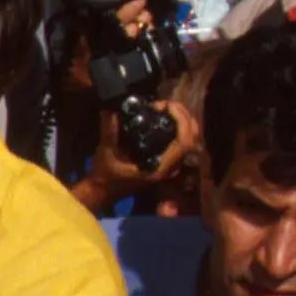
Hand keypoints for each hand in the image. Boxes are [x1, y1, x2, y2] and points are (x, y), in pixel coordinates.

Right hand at [75, 99, 198, 208]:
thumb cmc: (104, 176)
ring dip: (182, 119)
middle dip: (184, 115)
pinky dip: (178, 125)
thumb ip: (109, 132)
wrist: (102, 191)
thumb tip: (110, 109)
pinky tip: (164, 116)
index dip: (181, 120)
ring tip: (165, 106)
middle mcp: (170, 167)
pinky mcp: (165, 160)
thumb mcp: (105, 152)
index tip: (164, 106)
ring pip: (189, 138)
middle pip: (192, 137)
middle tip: (165, 103)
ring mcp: (169, 164)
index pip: (184, 142)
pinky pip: (181, 141)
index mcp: (160, 167)